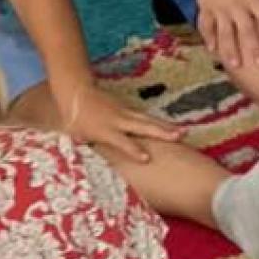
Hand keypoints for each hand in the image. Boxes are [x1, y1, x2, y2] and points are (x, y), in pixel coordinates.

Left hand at [55, 81, 170, 167]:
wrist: (76, 92)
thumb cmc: (75, 118)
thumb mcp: (77, 136)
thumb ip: (89, 148)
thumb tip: (93, 165)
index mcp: (105, 130)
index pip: (121, 141)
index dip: (133, 150)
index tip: (147, 159)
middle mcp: (118, 121)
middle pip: (143, 127)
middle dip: (162, 132)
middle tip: (179, 137)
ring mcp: (125, 112)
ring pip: (148, 120)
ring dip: (166, 126)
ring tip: (183, 132)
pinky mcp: (128, 108)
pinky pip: (146, 116)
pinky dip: (159, 122)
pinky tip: (171, 127)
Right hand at [187, 0, 258, 73]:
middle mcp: (236, 5)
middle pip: (246, 30)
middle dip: (254, 47)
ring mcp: (219, 8)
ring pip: (225, 33)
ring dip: (230, 49)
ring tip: (235, 64)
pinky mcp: (205, 8)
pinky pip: (206, 26)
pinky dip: (208, 38)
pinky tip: (212, 50)